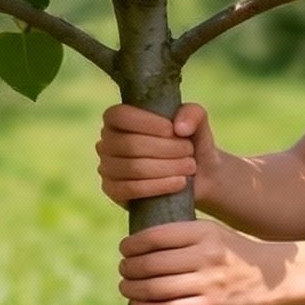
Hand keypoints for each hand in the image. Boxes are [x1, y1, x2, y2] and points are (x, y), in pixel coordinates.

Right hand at [96, 102, 215, 206]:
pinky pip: (131, 190)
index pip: (120, 115)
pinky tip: (179, 182)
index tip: (172, 130)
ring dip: (167, 167)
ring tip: (189, 166)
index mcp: (118, 118)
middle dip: (165, 148)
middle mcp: (106, 142)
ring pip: (133, 168)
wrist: (198, 176)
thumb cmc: (190, 142)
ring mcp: (107, 168)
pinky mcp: (113, 191)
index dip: (146, 122)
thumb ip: (192, 113)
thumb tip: (179, 128)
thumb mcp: (196, 121)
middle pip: (130, 144)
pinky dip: (158, 186)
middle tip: (188, 152)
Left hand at [118, 219, 295, 304]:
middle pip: (151, 263)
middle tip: (123, 270)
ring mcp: (209, 281)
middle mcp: (205, 254)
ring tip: (126, 287)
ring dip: (133, 289)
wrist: (271, 275)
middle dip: (129, 268)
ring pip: (156, 287)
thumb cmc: (232, 252)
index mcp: (203, 231)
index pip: (155, 236)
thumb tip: (139, 242)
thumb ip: (182, 235)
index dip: (132, 244)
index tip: (124, 249)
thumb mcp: (212, 232)